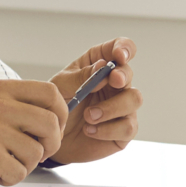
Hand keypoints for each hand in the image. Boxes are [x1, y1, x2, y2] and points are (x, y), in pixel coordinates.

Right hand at [0, 79, 66, 186]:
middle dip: (51, 144)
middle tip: (38, 152)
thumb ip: (15, 105)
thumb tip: (51, 117)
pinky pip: (20, 172)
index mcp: (0, 90)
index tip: (54, 128)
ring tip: (3, 162)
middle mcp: (0, 106)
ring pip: (37, 152)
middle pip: (51, 124)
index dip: (61, 112)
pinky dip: (10, 178)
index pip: (50, 92)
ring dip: (25, 164)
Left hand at [48, 40, 140, 164]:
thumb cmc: (56, 106)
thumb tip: (102, 65)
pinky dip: (108, 129)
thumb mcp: (60, 87)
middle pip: (128, 73)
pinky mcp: (123, 130)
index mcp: (100, 65)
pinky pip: (128, 127)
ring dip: (112, 107)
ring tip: (89, 116)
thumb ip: (80, 76)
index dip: (124, 48)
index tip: (119, 56)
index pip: (121, 48)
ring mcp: (122, 107)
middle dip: (122, 75)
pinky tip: (90, 130)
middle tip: (112, 80)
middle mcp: (114, 84)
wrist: (51, 138)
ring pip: (134, 99)